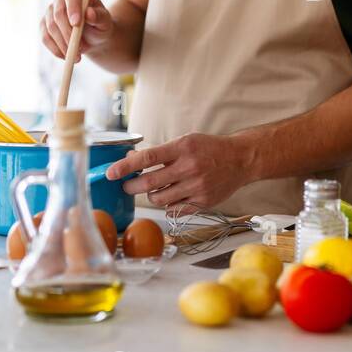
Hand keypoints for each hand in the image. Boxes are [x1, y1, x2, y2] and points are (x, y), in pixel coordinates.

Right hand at [39, 0, 113, 60]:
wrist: (93, 37)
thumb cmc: (100, 26)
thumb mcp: (105, 22)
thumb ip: (99, 17)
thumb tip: (89, 13)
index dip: (72, 8)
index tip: (76, 23)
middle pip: (58, 12)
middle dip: (68, 32)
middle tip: (80, 48)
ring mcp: (50, 11)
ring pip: (51, 27)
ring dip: (63, 44)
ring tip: (78, 56)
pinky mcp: (44, 25)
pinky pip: (45, 37)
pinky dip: (55, 49)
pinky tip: (66, 56)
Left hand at [111, 133, 254, 208]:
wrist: (240, 159)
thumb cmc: (209, 148)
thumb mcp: (185, 141)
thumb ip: (159, 152)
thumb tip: (130, 158)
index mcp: (182, 148)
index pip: (146, 158)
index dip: (125, 167)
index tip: (110, 173)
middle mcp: (189, 168)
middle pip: (149, 183)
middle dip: (131, 186)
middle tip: (126, 186)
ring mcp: (196, 187)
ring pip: (159, 199)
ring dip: (150, 196)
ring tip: (154, 189)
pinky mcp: (203, 202)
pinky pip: (175, 209)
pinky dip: (169, 204)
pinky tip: (173, 195)